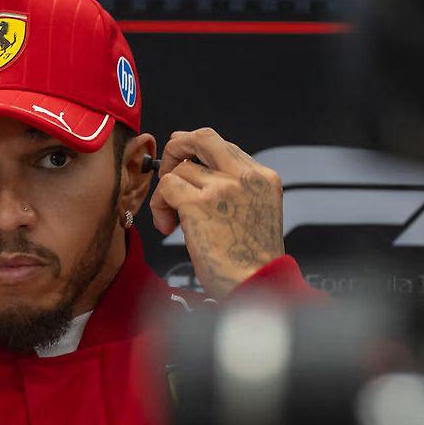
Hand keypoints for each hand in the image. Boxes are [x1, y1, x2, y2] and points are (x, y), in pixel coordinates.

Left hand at [149, 127, 284, 296]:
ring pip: (180, 170)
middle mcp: (246, 177)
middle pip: (203, 138)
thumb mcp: (256, 215)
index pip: (224, 147)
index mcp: (263, 178)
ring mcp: (224, 188)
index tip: (182, 164)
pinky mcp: (200, 203)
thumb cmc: (250, 262)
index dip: (196, 151)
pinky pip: (167, 186)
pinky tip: (168, 227)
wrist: (255, 286)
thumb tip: (195, 171)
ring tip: (173, 222)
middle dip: (177, 148)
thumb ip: (234, 191)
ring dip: (167, 195)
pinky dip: (159, 205)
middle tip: (167, 171)